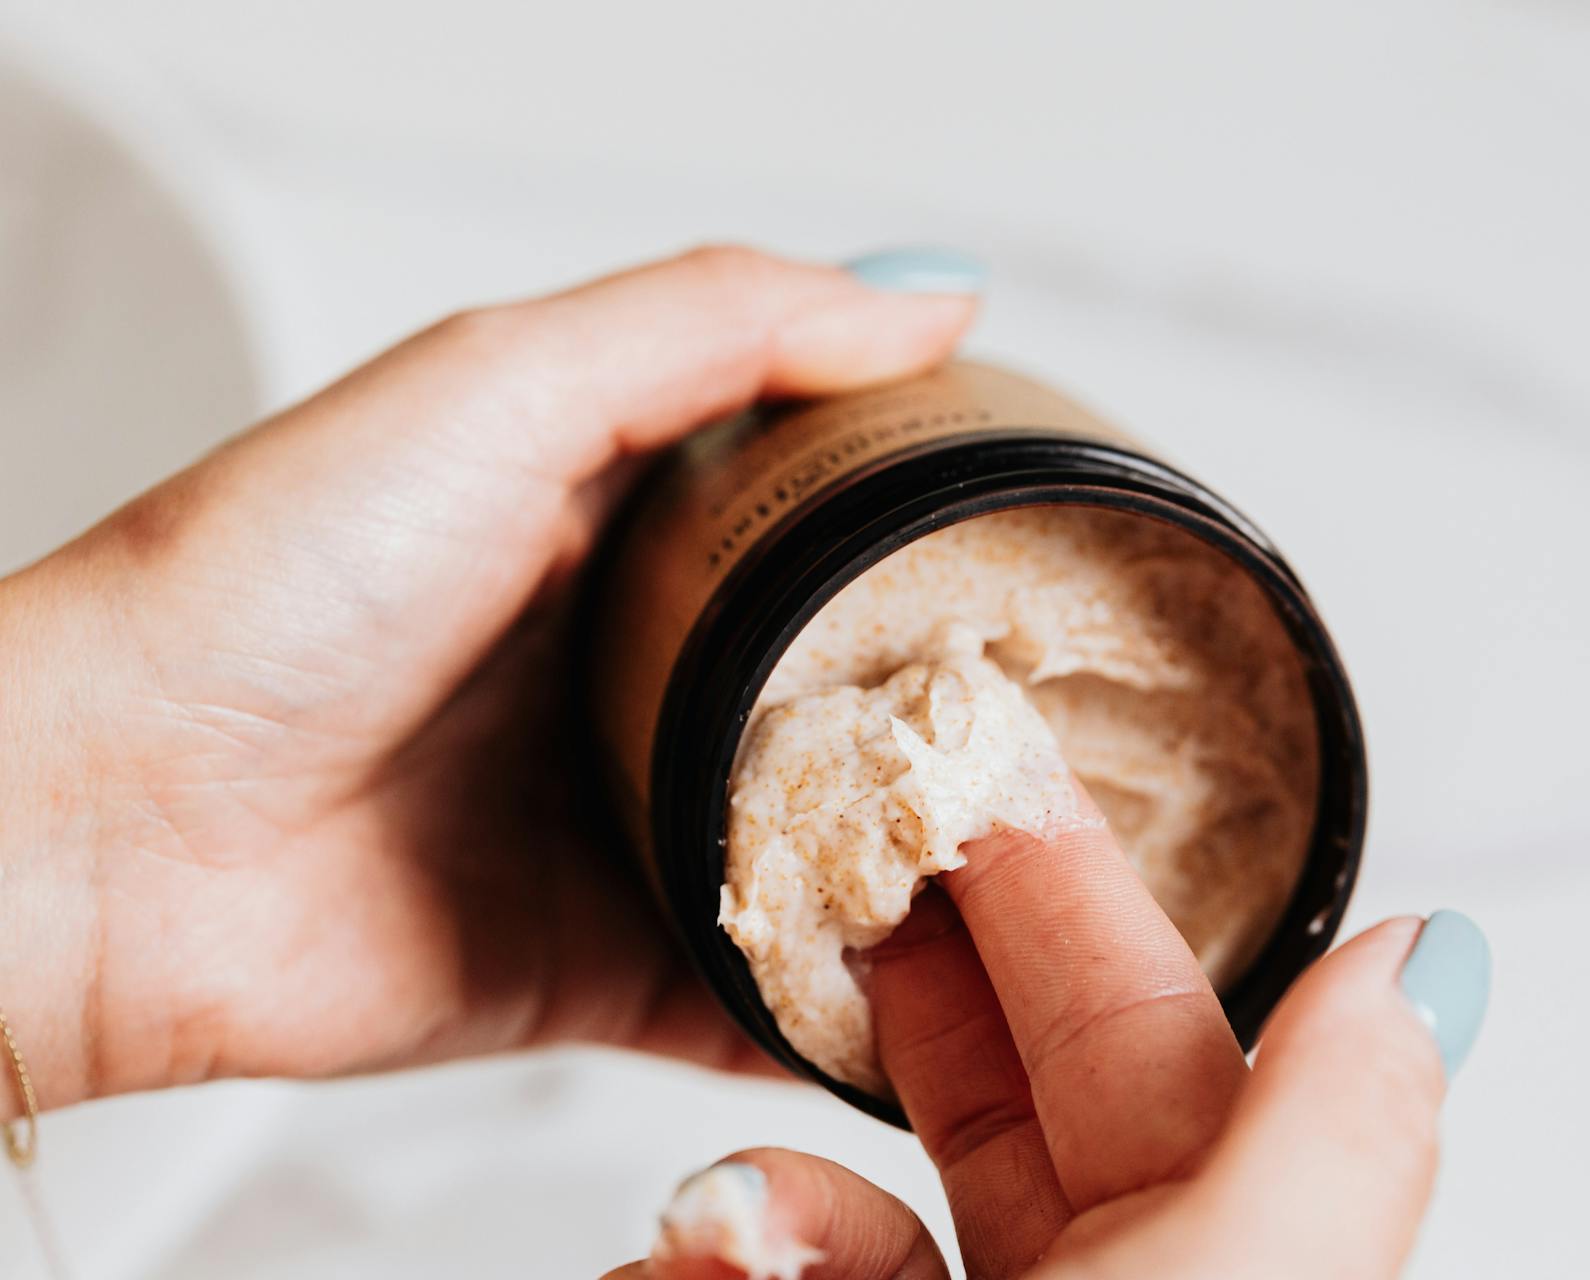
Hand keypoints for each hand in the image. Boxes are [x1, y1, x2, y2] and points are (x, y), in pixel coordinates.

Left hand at [0, 246, 976, 1111]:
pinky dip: (828, 1009)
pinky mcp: (590, 966)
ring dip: (906, 864)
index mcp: (610, 525)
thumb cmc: (264, 587)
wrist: (101, 829)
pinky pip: (743, 997)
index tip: (1048, 542)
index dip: (932, 523)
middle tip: (1072, 720)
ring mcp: (609, 825)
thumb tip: (924, 302)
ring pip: (809, 852)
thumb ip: (718, 326)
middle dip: (944, 714)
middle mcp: (620, 675)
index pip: (815, 513)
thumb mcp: (502, 386)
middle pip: (829, 693)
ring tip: (1040, 866)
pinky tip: (929, 1004)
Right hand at [610, 822, 1489, 1279]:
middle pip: (1007, 1107)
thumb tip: (1442, 958)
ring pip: (853, 1226)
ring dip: (772, 1206)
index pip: (1153, 1050)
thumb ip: (1326, 1150)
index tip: (987, 764)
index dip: (1073, 899)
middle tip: (847, 857)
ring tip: (714, 1238)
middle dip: (917, 983)